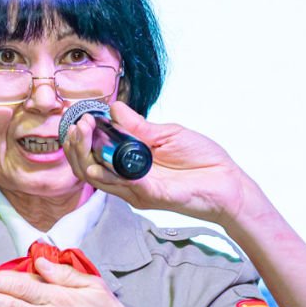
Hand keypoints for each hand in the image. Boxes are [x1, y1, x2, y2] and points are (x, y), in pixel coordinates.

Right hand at [63, 101, 251, 224]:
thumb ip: (139, 126)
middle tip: (79, 126)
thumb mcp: (167, 134)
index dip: (82, 139)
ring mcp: (139, 191)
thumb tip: (114, 109)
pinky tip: (102, 162)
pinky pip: (129, 186)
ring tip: (84, 134)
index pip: (94, 156)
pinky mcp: (154, 197)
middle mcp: (129, 180)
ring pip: (100, 180)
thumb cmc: (201, 161)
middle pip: (88, 169)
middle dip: (77, 147)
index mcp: (130, 164)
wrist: (227, 182)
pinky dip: (114, 174)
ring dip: (87, 157)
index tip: (83, 119)